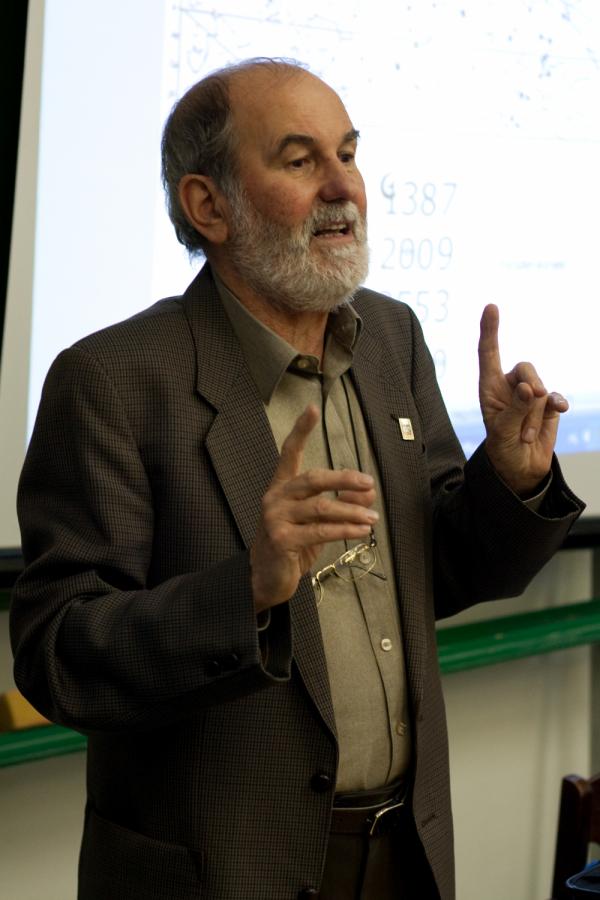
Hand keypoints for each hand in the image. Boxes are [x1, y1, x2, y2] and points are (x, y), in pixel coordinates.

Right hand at [250, 404, 377, 612]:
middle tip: (368, 483)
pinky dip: (345, 531)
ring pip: (321, 508)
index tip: (311, 408)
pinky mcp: (281, 539)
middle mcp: (275, 497)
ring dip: (352, 512)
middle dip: (344, 479)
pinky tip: (361, 532)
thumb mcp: (317, 522)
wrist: (265, 578)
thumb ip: (339, 504)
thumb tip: (367, 493)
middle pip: (313, 479)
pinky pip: (321, 531)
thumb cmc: (291, 546)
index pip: (289, 452)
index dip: (301, 430)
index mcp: (281, 487)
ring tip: (373, 518)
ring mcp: (275, 518)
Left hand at [478, 304, 567, 495]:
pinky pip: (556, 398)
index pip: (489, 353)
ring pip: (541, 388)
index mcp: (490, 388)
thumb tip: (529, 388)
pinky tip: (560, 411)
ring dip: (536, 414)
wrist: (520, 469)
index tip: (491, 307)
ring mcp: (531, 396)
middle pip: (526, 368)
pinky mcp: (548, 406)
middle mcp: (510, 387)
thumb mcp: (503, 432)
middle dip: (531, 386)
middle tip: (530, 405)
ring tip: (526, 435)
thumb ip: (515, 409)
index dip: (490, 330)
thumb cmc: (503, 449)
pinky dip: (557, 405)